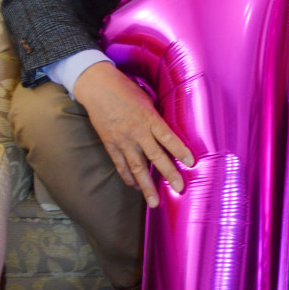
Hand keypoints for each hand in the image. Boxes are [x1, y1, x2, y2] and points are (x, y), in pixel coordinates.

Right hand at [73, 62, 193, 207]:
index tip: (191, 162)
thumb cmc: (126, 90)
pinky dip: (128, 178)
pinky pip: (120, 165)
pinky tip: (135, 187)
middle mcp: (136, 132)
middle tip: (179, 188)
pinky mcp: (110, 145)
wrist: (97, 88)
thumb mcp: (147, 101)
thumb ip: (156, 118)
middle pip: (155, 156)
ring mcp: (122, 140)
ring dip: (146, 186)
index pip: (167, 138)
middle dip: (168, 173)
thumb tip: (168, 132)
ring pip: (136, 167)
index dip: (180, 150)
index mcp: (148, 118)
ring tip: (154, 201)